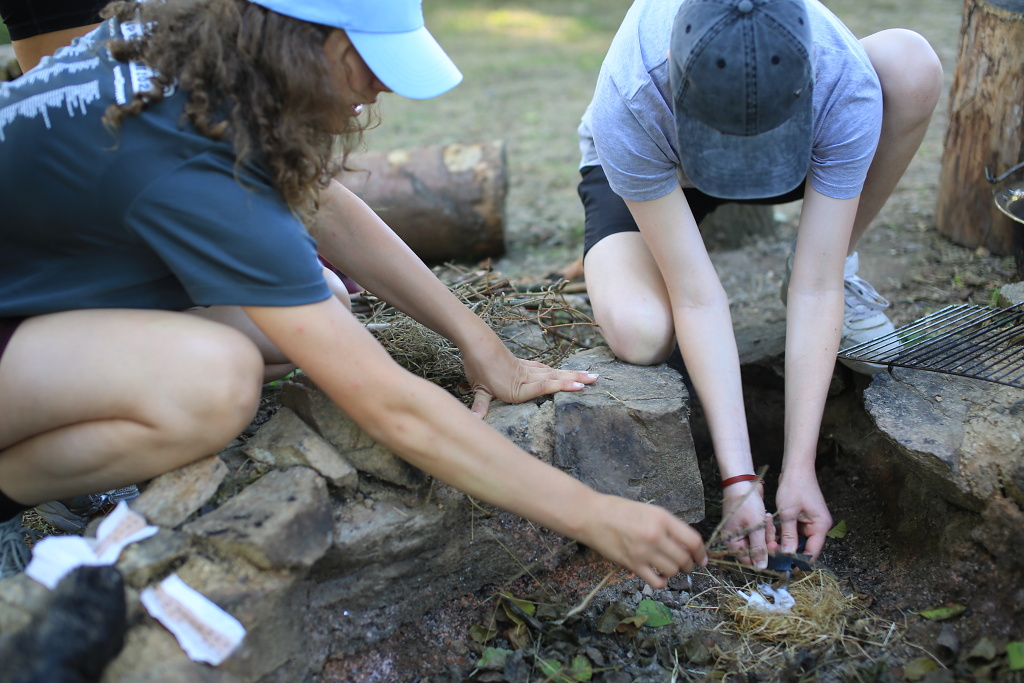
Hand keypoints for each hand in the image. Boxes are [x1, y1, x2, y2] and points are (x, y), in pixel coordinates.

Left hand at [462, 347, 597, 416]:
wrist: (478, 343)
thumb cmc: (478, 366)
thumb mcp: (478, 388)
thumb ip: (480, 405)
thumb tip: (473, 420)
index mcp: (518, 387)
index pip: (544, 387)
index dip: (562, 387)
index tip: (579, 387)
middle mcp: (526, 378)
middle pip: (555, 378)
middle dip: (576, 379)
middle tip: (596, 379)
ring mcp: (527, 370)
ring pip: (554, 372)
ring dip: (572, 374)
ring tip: (590, 375)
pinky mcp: (525, 364)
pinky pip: (545, 369)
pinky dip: (557, 371)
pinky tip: (564, 373)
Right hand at [576, 494, 706, 587]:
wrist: (591, 516)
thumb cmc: (618, 510)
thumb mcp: (649, 510)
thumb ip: (667, 525)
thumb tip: (685, 543)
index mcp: (662, 518)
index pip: (693, 540)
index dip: (701, 553)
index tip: (702, 558)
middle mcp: (656, 535)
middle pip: (684, 559)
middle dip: (689, 565)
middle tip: (686, 565)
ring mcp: (644, 552)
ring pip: (672, 571)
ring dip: (675, 572)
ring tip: (670, 568)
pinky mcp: (632, 565)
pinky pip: (656, 582)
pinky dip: (661, 582)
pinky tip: (658, 575)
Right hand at [721, 481, 773, 568]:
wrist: (743, 482)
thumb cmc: (745, 504)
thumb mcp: (754, 527)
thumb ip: (759, 548)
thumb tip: (761, 567)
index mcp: (732, 542)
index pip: (748, 559)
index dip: (762, 556)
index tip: (774, 549)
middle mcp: (736, 539)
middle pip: (756, 550)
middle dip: (766, 541)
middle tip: (769, 529)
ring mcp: (744, 531)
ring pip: (761, 541)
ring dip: (767, 532)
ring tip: (767, 519)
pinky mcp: (751, 524)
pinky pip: (761, 532)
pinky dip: (766, 526)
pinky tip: (766, 516)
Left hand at [774, 471, 831, 559]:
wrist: (796, 468)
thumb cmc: (794, 487)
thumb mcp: (788, 513)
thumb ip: (789, 536)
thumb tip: (787, 555)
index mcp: (821, 527)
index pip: (812, 552)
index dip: (799, 562)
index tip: (785, 568)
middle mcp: (819, 527)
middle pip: (806, 548)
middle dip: (789, 552)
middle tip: (772, 554)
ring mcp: (813, 522)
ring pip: (799, 540)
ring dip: (786, 543)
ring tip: (770, 544)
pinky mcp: (805, 518)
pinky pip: (796, 532)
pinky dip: (786, 534)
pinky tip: (774, 535)